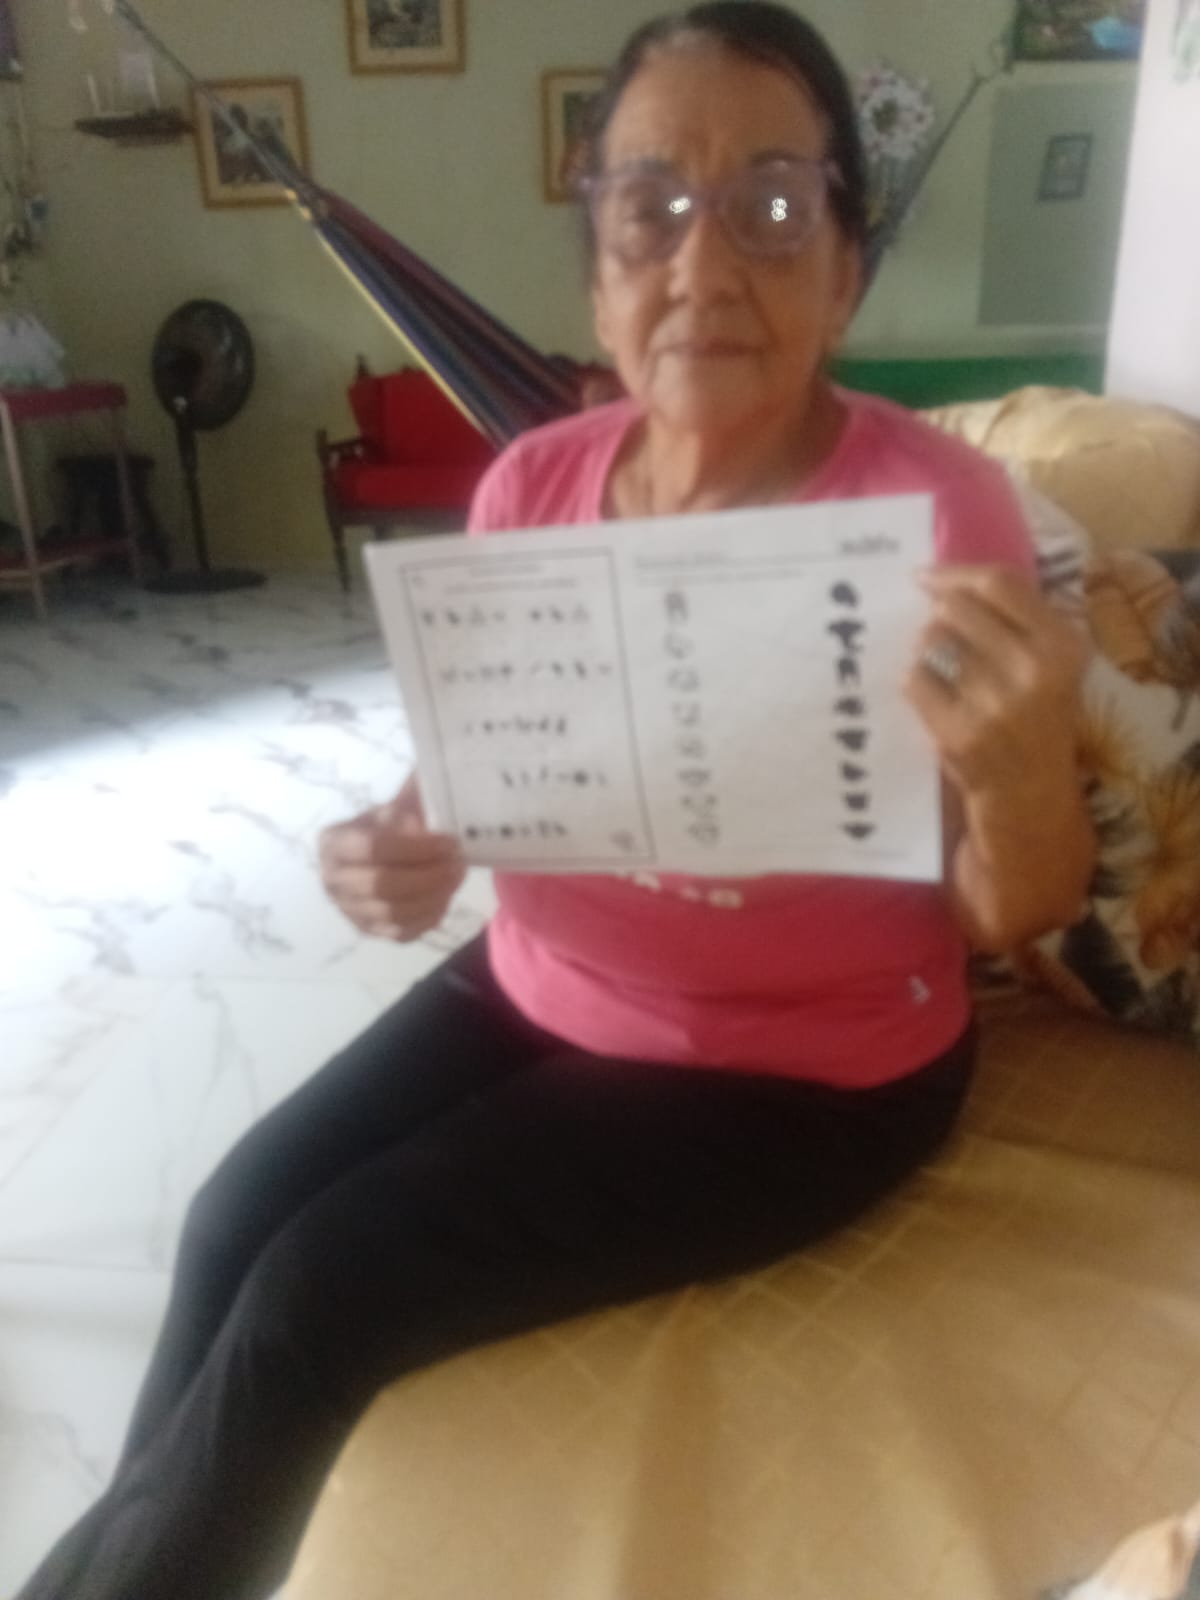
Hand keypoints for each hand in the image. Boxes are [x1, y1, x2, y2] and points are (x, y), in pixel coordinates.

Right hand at [318, 776, 465, 941]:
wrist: (390, 846)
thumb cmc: (397, 821)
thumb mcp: (402, 802)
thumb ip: (413, 801)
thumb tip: (424, 817)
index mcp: (333, 842)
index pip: (371, 848)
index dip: (415, 848)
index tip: (449, 842)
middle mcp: (332, 880)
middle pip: (381, 885)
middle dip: (427, 876)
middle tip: (458, 864)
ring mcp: (348, 910)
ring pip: (392, 913)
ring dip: (432, 897)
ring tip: (456, 877)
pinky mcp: (369, 930)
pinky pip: (400, 933)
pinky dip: (427, 917)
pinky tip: (445, 897)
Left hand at [904, 565, 1087, 804]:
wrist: (1029, 791)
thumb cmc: (1037, 716)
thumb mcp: (1051, 662)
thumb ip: (1017, 617)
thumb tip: (943, 579)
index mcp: (1061, 644)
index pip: (999, 583)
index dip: (954, 572)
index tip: (925, 576)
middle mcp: (1031, 669)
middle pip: (955, 608)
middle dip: (939, 615)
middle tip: (943, 634)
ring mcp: (993, 702)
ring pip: (930, 641)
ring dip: (927, 649)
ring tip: (944, 669)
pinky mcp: (957, 730)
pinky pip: (914, 679)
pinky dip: (916, 681)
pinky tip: (934, 695)